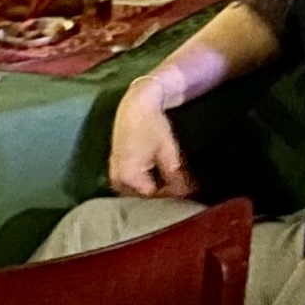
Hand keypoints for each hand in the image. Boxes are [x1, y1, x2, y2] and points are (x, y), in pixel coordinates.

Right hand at [109, 77, 195, 198]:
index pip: (154, 198)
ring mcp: (115, 176)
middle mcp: (117, 181)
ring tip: (176, 183)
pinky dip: (148, 182)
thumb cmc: (152, 126)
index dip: (173, 196)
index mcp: (129, 178)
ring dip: (157, 189)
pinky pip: (134, 185)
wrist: (135, 106)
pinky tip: (163, 178)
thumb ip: (176, 175)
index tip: (190, 192)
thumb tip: (188, 194)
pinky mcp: (117, 170)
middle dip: (165, 194)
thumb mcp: (168, 151)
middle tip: (185, 188)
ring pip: (139, 192)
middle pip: (145, 197)